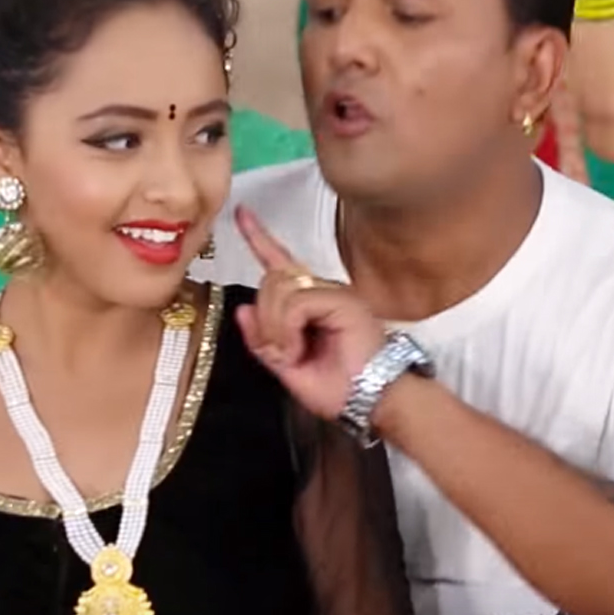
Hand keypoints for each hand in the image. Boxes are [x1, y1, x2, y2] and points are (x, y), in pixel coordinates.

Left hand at [234, 205, 385, 419]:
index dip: (258, 238)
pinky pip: (295, 303)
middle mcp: (321, 290)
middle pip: (271, 280)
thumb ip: (263, 341)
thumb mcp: (287, 367)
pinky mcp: (341, 299)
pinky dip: (287, 329)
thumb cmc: (338, 388)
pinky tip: (299, 348)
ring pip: (279, 289)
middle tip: (281, 354)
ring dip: (274, 328)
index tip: (242, 213)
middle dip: (263, 319)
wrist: (372, 401)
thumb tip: (242, 310)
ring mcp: (333, 292)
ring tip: (293, 354)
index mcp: (310, 301)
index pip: (280, 263)